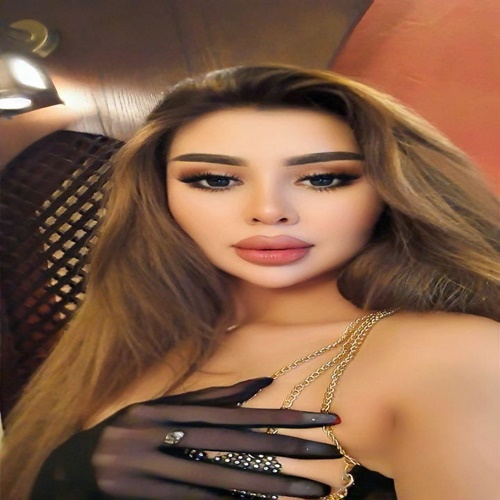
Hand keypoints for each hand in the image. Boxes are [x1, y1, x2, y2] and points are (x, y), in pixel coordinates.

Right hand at [94, 377, 340, 498]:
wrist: (70, 469)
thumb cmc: (125, 430)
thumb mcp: (160, 407)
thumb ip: (209, 397)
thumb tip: (258, 384)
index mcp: (170, 409)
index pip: (239, 413)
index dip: (282, 415)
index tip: (322, 417)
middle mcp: (163, 435)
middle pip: (237, 444)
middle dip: (289, 448)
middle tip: (331, 452)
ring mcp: (153, 468)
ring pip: (223, 480)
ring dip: (271, 486)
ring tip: (312, 491)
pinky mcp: (146, 496)